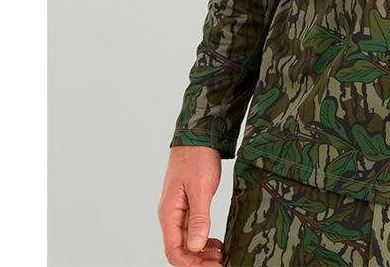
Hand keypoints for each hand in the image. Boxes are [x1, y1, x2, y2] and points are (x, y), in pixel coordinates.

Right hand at [157, 146, 225, 265]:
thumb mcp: (201, 188)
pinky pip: (191, 229)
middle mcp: (170, 214)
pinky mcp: (187, 204)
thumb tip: (196, 247)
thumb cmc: (197, 157)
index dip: (190, 264)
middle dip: (197, 261)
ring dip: (201, 252)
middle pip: (179, 249)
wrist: (198, 135)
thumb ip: (199, 218)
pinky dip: (203, 239)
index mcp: (169, 213)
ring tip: (220, 255)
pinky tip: (215, 242)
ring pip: (186, 241)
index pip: (173, 251)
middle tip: (220, 262)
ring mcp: (178, 209)